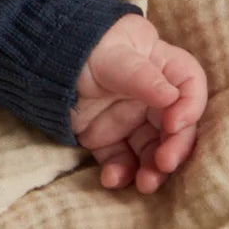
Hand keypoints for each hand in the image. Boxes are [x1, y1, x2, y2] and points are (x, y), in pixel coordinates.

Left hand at [70, 11, 206, 192]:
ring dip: (152, 170)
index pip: (189, 85)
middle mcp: (150, 96)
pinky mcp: (107, 137)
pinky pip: (120, 160)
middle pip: (175, 126)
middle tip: (164, 164)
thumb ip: (140, 75)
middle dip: (174, 148)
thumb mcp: (111, 55)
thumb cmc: (81, 45)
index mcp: (159, 65)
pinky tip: (111, 179)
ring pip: (152, 150)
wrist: (38, 57)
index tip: (174, 124)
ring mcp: (130, 118)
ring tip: (145, 184)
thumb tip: (172, 97)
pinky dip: (120, 173)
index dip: (190, 106)